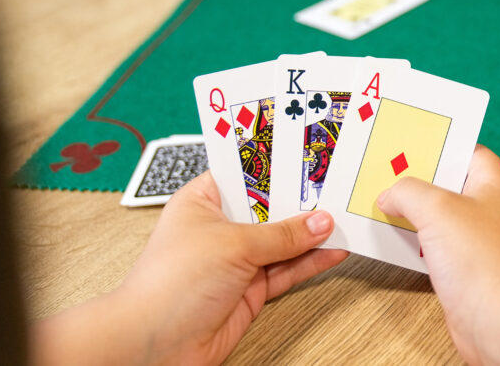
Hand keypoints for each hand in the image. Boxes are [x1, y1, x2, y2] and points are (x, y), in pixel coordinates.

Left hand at [116, 173, 347, 363]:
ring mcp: (237, 260)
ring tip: (346, 218)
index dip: (276, 163)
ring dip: (313, 233)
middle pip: (271, 207)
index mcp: (204, 201)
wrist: (153, 346)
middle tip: (338, 185)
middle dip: (302, 200)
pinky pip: (288, 270)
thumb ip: (282, 234)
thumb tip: (320, 222)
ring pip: (284, 240)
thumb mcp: (233, 245)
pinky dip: (312, 262)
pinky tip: (334, 251)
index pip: (246, 172)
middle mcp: (221, 227)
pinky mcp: (250, 289)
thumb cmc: (171, 284)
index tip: (309, 152)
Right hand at [376, 145, 499, 364]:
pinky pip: (435, 245)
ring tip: (380, 203)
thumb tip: (391, 194)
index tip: (408, 141)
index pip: (465, 151)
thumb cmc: (483, 261)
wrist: (499, 319)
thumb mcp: (437, 209)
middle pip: (447, 183)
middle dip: (417, 180)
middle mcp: (487, 208)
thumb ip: (409, 191)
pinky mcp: (464, 267)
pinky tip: (393, 238)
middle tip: (385, 172)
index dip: (439, 144)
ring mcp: (476, 239)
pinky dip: (415, 241)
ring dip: (412, 212)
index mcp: (492, 183)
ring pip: (439, 216)